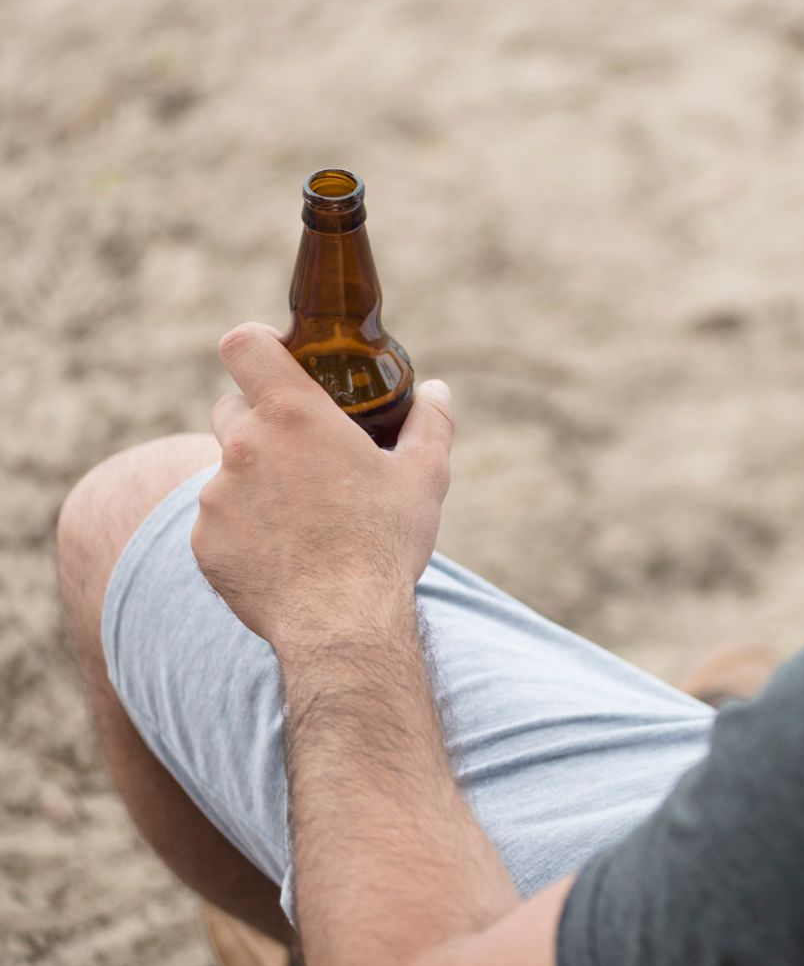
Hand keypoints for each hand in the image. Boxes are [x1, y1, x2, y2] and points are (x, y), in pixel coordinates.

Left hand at [190, 322, 453, 655]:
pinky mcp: (203, 542)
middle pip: (231, 406)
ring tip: (303, 517)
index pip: (243, 343)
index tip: (278, 357)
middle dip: (259, 419)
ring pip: (227, 470)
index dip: (257, 342)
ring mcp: (215, 496)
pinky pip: (219, 521)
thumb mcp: (425, 475)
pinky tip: (284, 553)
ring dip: (256, 480)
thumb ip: (431, 422)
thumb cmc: (385, 542)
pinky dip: (244, 529)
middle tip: (302, 448)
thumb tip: (437, 391)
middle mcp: (243, 446)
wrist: (341, 623)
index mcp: (293, 414)